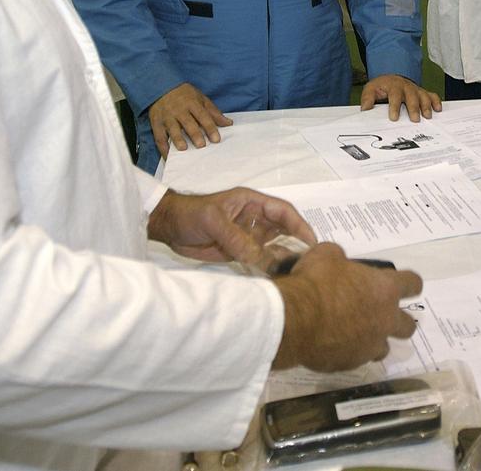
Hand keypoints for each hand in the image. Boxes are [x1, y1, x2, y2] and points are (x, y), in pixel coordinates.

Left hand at [147, 188, 316, 264]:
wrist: (169, 227)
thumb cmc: (191, 214)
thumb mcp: (213, 220)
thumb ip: (235, 237)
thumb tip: (258, 257)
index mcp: (253, 203)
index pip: (283, 212)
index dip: (299, 225)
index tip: (311, 242)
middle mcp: (255, 219)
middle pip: (283, 231)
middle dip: (296, 244)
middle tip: (308, 263)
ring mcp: (248, 236)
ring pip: (273, 247)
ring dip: (283, 258)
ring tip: (295, 274)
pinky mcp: (240, 252)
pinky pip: (259, 260)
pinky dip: (268, 268)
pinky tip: (276, 278)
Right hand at [148, 82, 231, 156]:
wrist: (161, 86)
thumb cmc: (185, 95)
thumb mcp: (201, 98)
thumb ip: (214, 112)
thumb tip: (229, 123)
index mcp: (192, 103)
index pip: (202, 116)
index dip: (210, 127)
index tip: (216, 139)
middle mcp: (179, 110)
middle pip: (187, 123)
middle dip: (194, 134)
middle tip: (201, 145)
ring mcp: (166, 117)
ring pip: (172, 129)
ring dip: (177, 139)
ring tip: (183, 149)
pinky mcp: (156, 123)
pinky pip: (159, 136)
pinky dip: (163, 148)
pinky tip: (168, 156)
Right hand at [274, 243, 422, 371]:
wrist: (294, 319)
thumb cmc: (315, 281)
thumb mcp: (327, 254)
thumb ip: (342, 260)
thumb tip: (341, 264)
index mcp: (385, 290)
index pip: (413, 284)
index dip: (409, 284)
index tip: (400, 284)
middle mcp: (385, 320)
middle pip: (408, 326)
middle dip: (398, 321)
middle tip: (380, 314)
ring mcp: (369, 345)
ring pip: (384, 348)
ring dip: (373, 340)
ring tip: (355, 333)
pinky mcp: (351, 363)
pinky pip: (356, 359)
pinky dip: (349, 352)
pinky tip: (333, 344)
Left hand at [360, 74, 441, 120]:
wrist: (392, 78)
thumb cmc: (382, 86)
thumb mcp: (371, 89)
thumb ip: (367, 98)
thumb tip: (365, 109)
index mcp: (393, 85)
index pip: (394, 96)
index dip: (394, 107)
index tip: (393, 118)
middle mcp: (406, 86)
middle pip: (411, 96)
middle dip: (413, 108)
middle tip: (414, 120)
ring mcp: (416, 89)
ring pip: (423, 96)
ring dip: (426, 106)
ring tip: (427, 116)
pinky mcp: (422, 92)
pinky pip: (432, 95)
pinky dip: (436, 101)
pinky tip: (438, 109)